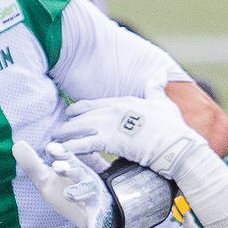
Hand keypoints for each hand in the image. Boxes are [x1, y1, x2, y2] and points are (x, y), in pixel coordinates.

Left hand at [13, 140, 116, 227]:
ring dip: (79, 191)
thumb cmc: (64, 192)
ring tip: (68, 195)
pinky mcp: (98, 210)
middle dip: (67, 169)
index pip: (64, 157)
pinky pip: (97, 213)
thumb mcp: (45, 181)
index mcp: (69, 168)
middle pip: (77, 170)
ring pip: (88, 188)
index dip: (58, 152)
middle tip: (56, 168)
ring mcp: (92, 192)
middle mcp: (82, 177)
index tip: (50, 149)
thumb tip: (16, 144)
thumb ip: (32, 165)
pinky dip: (94, 220)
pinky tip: (91, 226)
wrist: (88, 214)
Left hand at [55, 79, 206, 178]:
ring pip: (77, 129)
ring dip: (63, 137)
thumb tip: (160, 73)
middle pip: (80, 115)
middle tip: (57, 133)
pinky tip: (60, 154)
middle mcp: (111, 110)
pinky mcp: (107, 141)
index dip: (77, 111)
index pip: (91, 104)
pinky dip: (69, 149)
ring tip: (52, 145)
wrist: (174, 144)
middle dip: (67, 125)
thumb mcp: (162, 103)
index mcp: (121, 101)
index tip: (69, 116)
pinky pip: (82, 145)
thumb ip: (155, 89)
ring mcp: (108, 124)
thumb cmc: (171, 127)